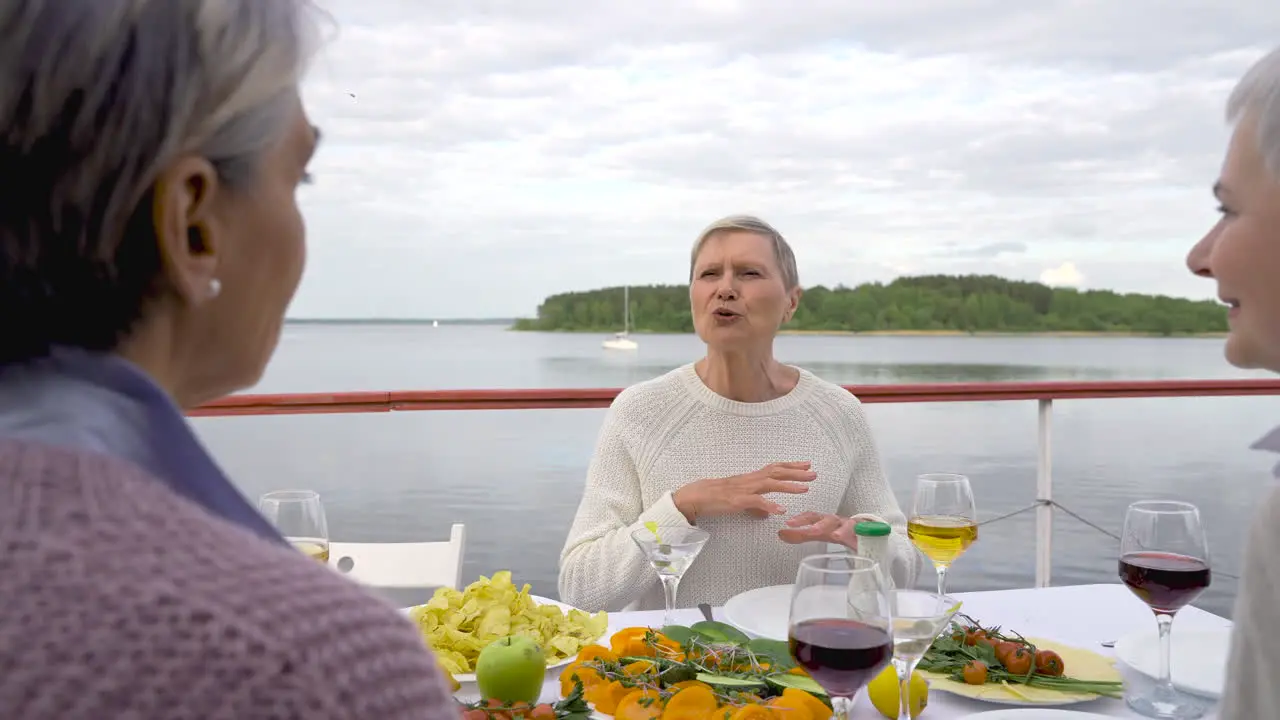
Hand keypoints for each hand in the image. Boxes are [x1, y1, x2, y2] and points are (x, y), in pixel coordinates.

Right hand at [672, 462, 815, 522]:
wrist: (695, 497)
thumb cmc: (715, 498)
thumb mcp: (739, 502)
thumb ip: (756, 506)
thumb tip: (769, 514)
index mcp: (750, 479)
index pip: (774, 468)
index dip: (791, 465)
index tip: (806, 464)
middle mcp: (750, 480)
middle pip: (777, 472)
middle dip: (796, 472)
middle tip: (814, 472)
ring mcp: (744, 489)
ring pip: (770, 484)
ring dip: (789, 485)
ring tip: (805, 488)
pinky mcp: (737, 501)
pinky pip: (756, 502)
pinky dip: (770, 505)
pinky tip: (781, 510)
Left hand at [778, 512, 879, 547]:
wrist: (865, 533)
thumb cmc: (839, 531)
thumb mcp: (819, 534)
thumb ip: (801, 534)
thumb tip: (780, 533)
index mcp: (826, 520)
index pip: (813, 516)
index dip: (801, 519)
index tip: (789, 523)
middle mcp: (839, 521)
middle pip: (829, 519)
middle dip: (820, 524)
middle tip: (811, 530)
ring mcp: (854, 527)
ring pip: (848, 525)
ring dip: (842, 530)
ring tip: (836, 536)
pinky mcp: (868, 533)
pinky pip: (867, 533)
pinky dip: (864, 535)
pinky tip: (860, 540)